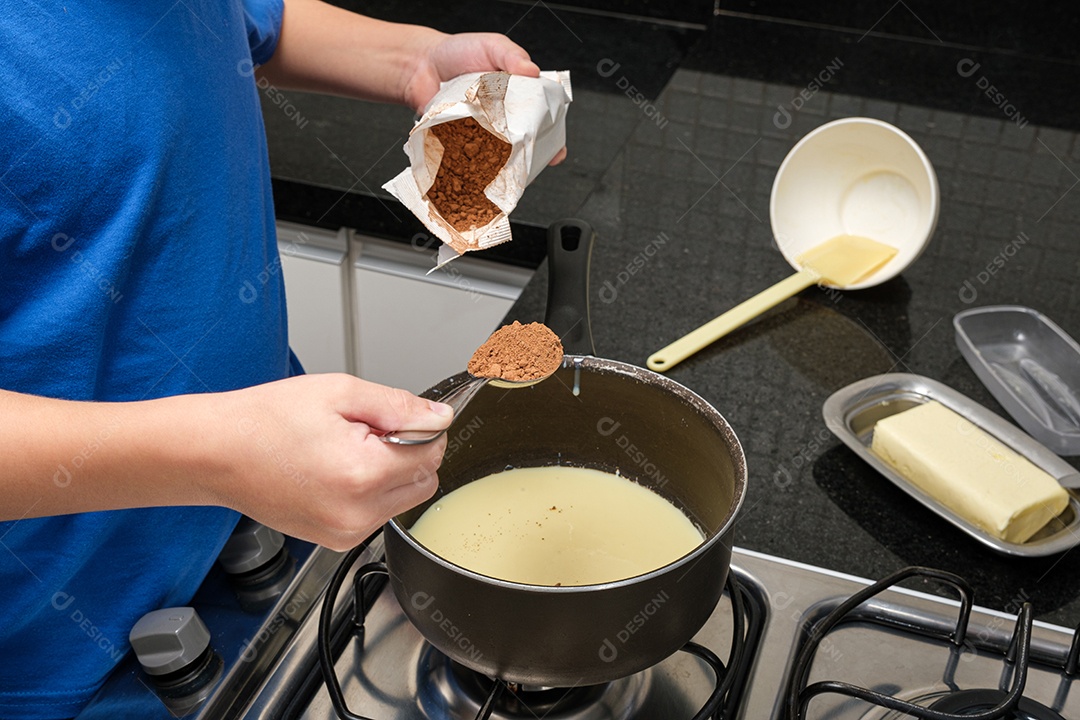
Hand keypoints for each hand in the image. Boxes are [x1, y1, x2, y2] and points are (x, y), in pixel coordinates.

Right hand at [211, 374, 451, 549]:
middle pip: (424, 482)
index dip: (421, 429)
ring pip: (404, 500)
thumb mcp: (340, 393)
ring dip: (391, 474)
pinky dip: (370, 492)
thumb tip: (440, 418)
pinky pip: (377, 514)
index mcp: (363, 473)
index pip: (432, 453)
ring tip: (346, 452)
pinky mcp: (336, 540)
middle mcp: (358, 512)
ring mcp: (346, 532)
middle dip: (409, 453)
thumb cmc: (266, 420)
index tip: (396, 418)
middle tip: (368, 433)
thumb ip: (399, 406)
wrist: (217, 453)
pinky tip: (336, 472)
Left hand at [405, 31, 566, 164]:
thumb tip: (531, 69)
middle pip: (523, 142)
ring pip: (498, 154)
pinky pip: (471, 155)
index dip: (552, 136)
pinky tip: (479, 166)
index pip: (542, 118)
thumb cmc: (459, 52)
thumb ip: (512, 55)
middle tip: (530, 159)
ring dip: (502, 163)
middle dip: (530, 156)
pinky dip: (475, 163)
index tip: (555, 149)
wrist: (421, 64)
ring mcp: (482, 131)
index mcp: (518, 95)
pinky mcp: (461, 140)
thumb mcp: (492, 45)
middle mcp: (502, 116)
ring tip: (505, 167)